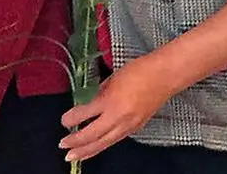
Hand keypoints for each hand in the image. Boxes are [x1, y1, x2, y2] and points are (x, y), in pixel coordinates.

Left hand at [59, 55, 175, 161]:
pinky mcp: (136, 128)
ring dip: (87, 151)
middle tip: (62, 145)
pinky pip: (115, 140)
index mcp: (110, 101)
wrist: (164, 76)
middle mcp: (119, 117)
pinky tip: (95, 148)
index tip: (63, 121)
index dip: (72, 119)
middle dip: (76, 142)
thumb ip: (99, 93)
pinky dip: (103, 145)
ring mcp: (128, 125)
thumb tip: (89, 102)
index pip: (85, 114)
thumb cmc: (139, 71)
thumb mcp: (112, 78)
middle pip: (93, 135)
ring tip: (74, 156)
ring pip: (104, 143)